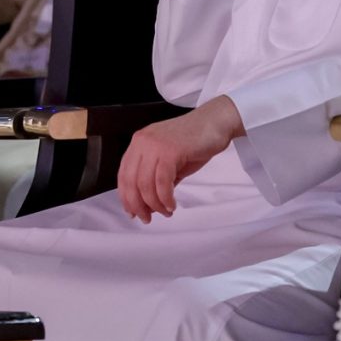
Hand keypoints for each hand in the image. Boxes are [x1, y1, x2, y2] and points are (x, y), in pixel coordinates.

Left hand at [117, 97, 243, 222]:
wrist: (216, 122)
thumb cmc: (195, 141)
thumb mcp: (170, 160)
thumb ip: (157, 178)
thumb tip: (149, 204)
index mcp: (139, 143)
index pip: (123, 174)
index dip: (126, 197)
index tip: (132, 212)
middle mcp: (142, 142)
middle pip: (131, 181)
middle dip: (137, 205)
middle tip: (147, 218)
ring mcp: (155, 145)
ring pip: (146, 184)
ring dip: (154, 204)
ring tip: (166, 212)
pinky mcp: (170, 151)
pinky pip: (162, 182)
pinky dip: (166, 198)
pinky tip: (172, 204)